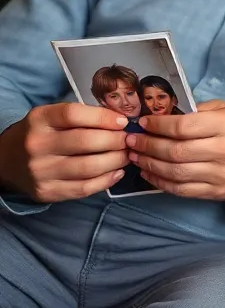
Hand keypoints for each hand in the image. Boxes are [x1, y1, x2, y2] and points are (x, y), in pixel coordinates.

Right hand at [0, 103, 129, 201]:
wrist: (7, 160)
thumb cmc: (41, 134)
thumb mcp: (52, 116)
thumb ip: (82, 116)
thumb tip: (121, 121)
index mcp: (39, 120)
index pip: (74, 115)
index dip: (103, 117)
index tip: (123, 122)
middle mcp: (37, 145)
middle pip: (86, 142)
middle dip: (116, 140)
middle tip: (129, 140)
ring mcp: (40, 171)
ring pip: (89, 167)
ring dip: (116, 160)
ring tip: (126, 155)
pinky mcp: (46, 192)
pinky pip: (84, 188)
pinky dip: (107, 180)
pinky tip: (117, 171)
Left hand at [126, 100, 224, 199]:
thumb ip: (197, 111)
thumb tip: (160, 116)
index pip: (184, 126)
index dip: (158, 125)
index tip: (143, 123)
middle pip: (176, 150)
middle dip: (148, 145)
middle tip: (132, 141)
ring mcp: (222, 174)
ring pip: (175, 172)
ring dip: (149, 164)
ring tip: (135, 156)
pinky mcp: (217, 192)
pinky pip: (181, 189)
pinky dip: (160, 182)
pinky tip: (149, 172)